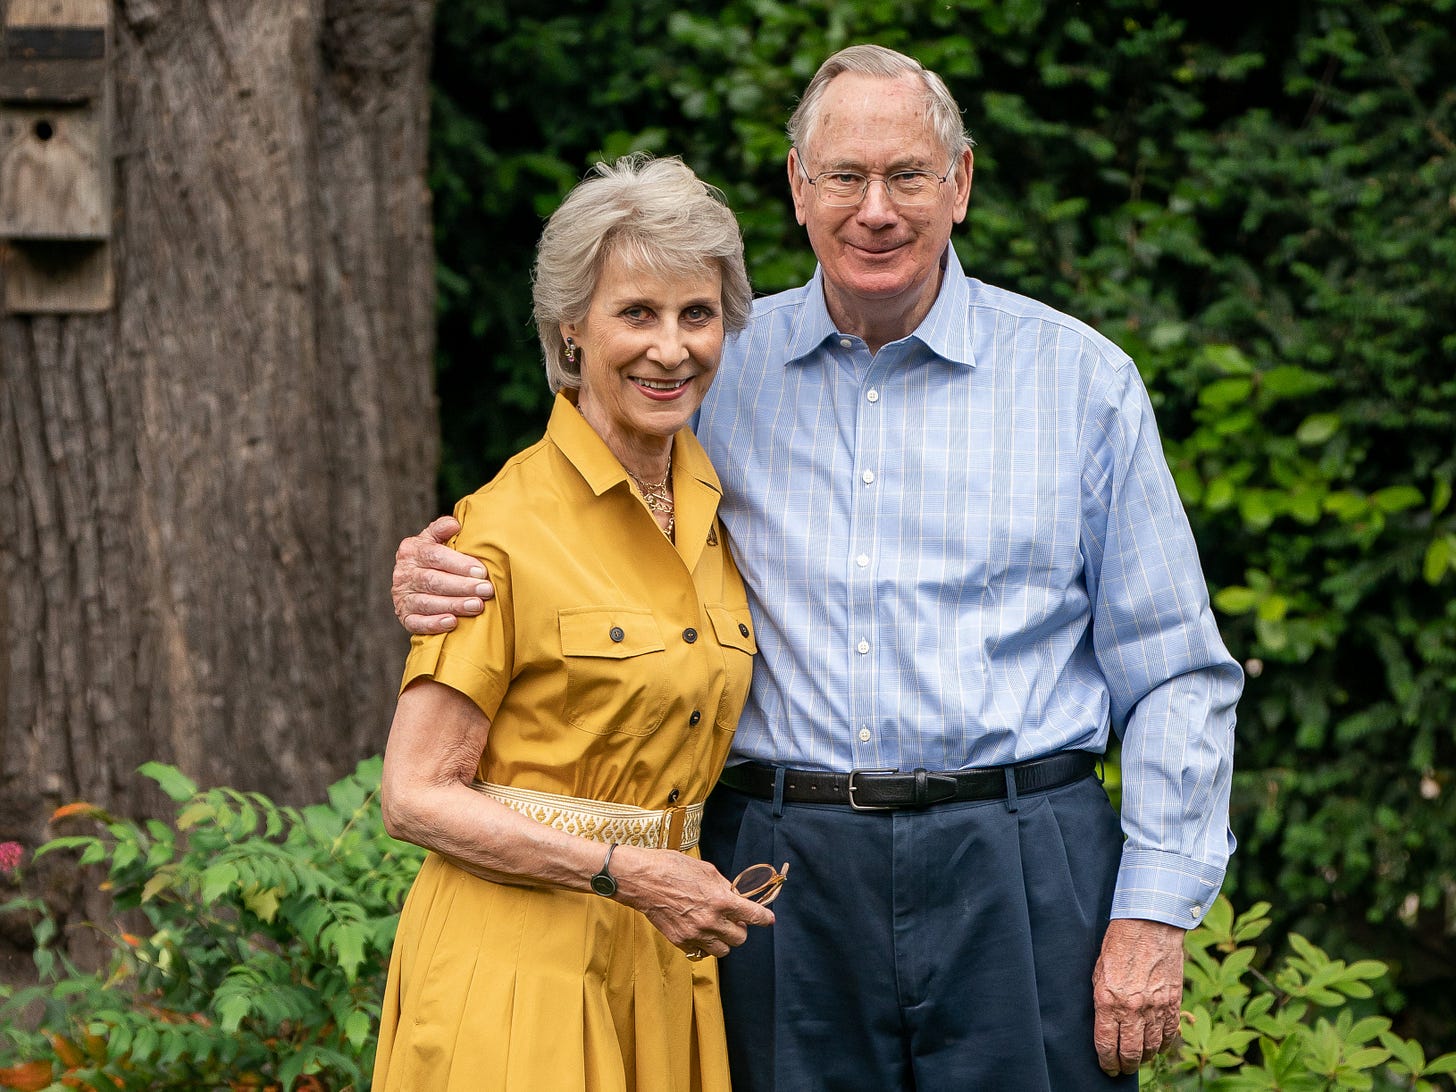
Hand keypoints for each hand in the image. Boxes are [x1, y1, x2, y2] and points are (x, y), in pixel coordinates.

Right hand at [392, 515, 492, 634]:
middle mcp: (403, 573)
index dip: (458, 564)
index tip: (481, 571)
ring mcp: (402, 596)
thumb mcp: (436, 539)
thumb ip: (442, 529)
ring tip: (477, 605)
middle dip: (462, 586)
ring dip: (454, 605)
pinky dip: (434, 624)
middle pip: (433, 580)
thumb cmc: (437, 558)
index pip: (434, 555)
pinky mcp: (404, 616)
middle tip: (486, 590)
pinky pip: (416, 623)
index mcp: (411, 550)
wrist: (420, 581)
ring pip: (427, 602)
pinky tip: (452, 622)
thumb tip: (455, 525)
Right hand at [610, 846, 775, 959]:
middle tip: (733, 919)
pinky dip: (705, 944)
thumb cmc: (672, 868)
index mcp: (720, 900)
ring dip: (724, 939)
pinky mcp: (681, 941)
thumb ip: (723, 886)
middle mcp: (710, 920)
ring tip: (717, 927)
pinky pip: (702, 951)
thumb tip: (734, 896)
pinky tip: (700, 930)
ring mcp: (695, 934)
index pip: (753, 915)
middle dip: (740, 929)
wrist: (642, 880)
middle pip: (740, 938)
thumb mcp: (705, 870)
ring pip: (723, 950)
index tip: (768, 920)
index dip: (764, 918)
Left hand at [1091, 917, 1185, 1075]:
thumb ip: (1102, 999)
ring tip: (1138, 1058)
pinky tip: (1157, 1046)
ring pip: (1151, 1047)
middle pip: (1130, 1052)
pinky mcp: (1172, 1002)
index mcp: (1108, 1000)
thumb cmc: (1119, 944)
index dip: (1106, 1062)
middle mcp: (1132, 1009)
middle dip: (1125, 1065)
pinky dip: (1164, 1044)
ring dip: (1144, 1057)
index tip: (1107, 1068)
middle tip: (1122, 1068)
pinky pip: (1170, 1034)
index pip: (1106, 1044)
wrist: (1149, 924)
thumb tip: (1104, 1024)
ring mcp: (1155, 1007)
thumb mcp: (1099, 971)